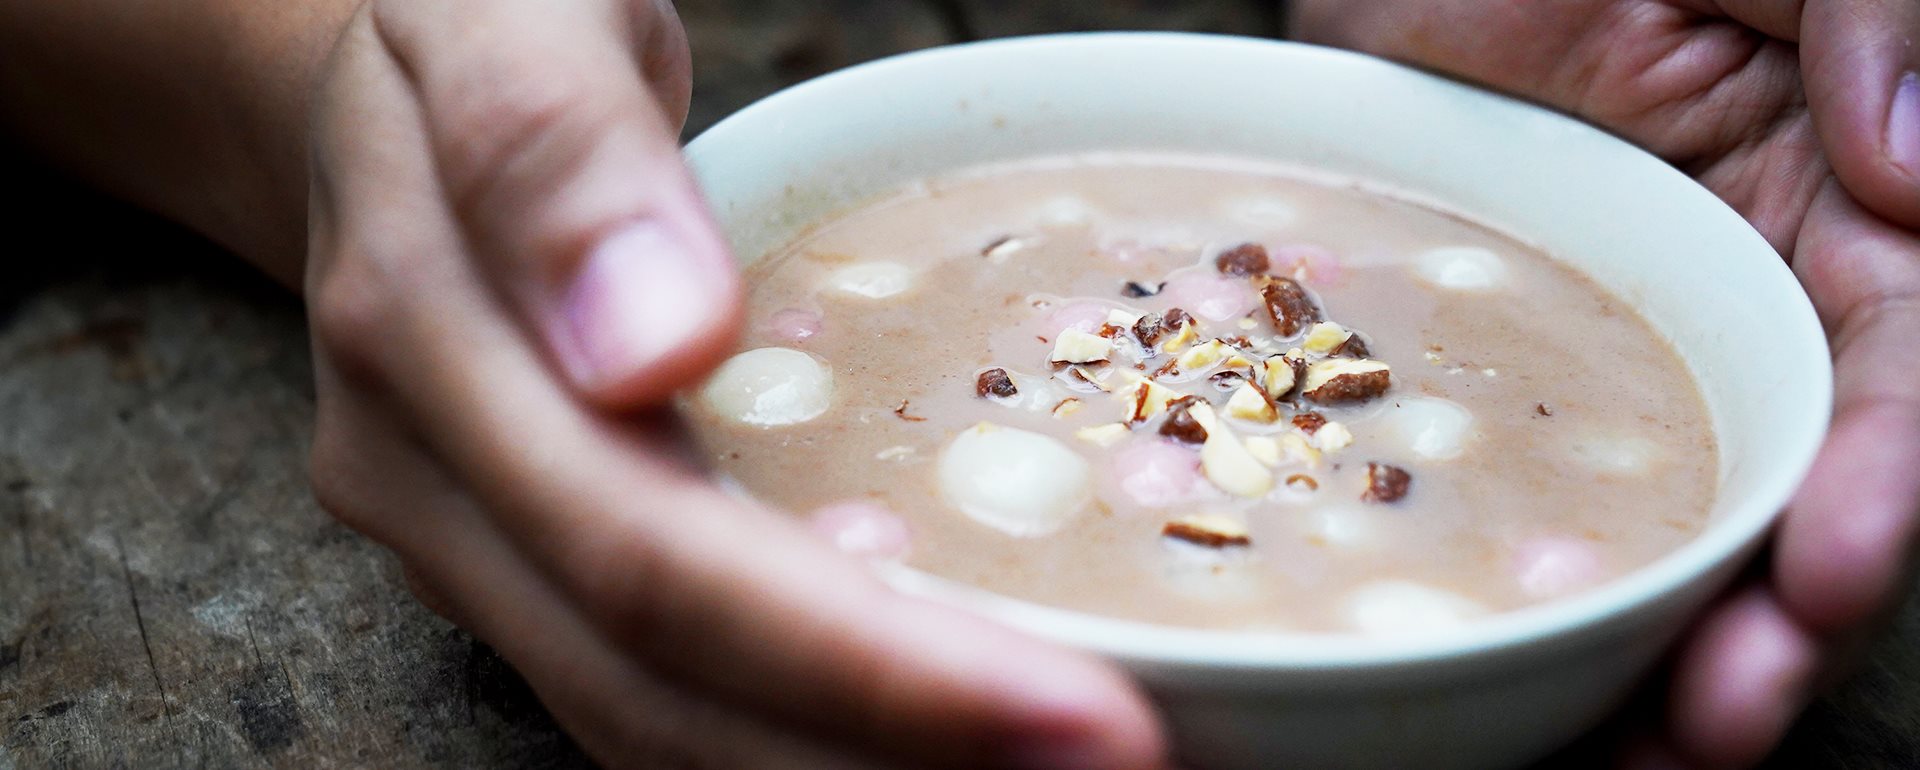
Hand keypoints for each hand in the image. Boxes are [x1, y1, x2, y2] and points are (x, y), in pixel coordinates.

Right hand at [302, 1, 1164, 766]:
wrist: (390, 88)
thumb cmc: (487, 20)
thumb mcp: (507, 10)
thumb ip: (555, 150)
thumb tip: (649, 349)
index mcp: (425, 340)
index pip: (653, 555)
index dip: (864, 663)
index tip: (1083, 716)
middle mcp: (426, 480)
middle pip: (660, 683)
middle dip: (897, 751)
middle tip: (1122, 768)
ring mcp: (460, 538)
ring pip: (650, 724)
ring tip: (1055, 765)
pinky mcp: (513, 561)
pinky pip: (656, 687)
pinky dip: (806, 730)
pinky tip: (934, 728)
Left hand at [1291, 1, 1919, 765]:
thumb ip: (1867, 18)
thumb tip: (1919, 172)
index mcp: (1847, 214)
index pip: (1896, 377)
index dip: (1875, 487)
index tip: (1823, 572)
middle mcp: (1756, 311)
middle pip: (1793, 500)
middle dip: (1771, 626)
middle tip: (1710, 722)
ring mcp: (1626, 362)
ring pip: (1669, 534)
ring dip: (1654, 655)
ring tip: (1622, 757)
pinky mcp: (1500, 390)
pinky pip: (1527, 507)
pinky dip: (1529, 606)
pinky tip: (1500, 683)